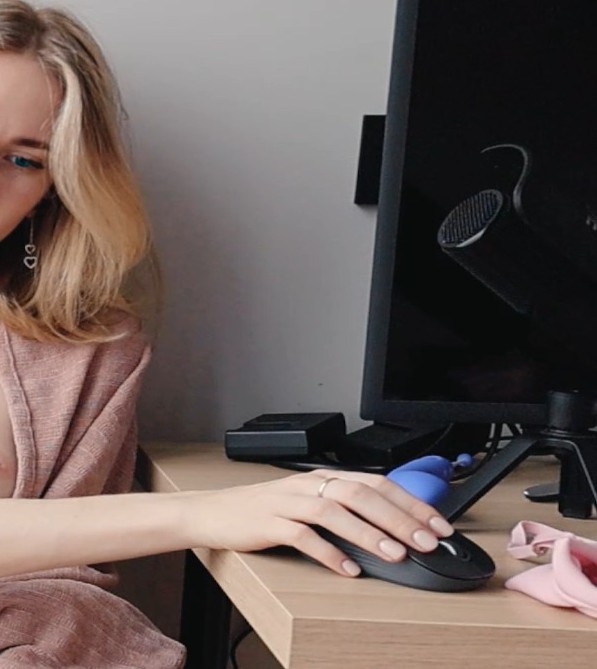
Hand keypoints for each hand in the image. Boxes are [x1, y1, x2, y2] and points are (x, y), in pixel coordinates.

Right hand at [185, 469, 453, 576]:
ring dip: (369, 533)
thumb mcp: (310, 501)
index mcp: (326, 477)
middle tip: (427, 541)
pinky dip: (328, 552)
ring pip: (335, 511)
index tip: (438, 525)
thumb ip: (345, 508)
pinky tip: (347, 568)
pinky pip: (302, 536)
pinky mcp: (270, 523)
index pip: (377, 484)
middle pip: (361, 494)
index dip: (410, 503)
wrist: (218, 511)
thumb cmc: (268, 508)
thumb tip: (391, 528)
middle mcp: (311, 485)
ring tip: (395, 554)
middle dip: (399, 518)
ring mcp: (289, 502)